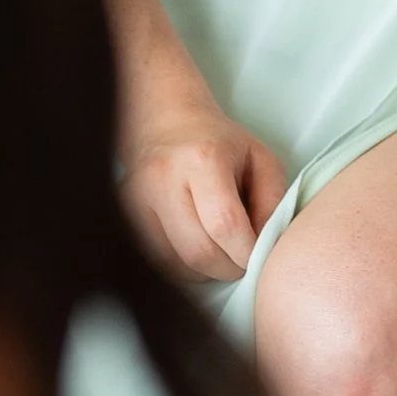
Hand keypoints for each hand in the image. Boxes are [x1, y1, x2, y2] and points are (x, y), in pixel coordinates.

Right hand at [124, 112, 288, 281]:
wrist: (167, 123)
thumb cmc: (221, 144)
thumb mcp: (261, 160)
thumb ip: (272, 202)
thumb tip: (267, 246)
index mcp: (203, 159)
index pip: (225, 224)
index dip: (245, 252)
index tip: (258, 257)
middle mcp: (163, 179)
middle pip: (197, 250)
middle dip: (226, 268)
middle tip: (241, 262)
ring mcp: (137, 198)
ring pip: (172, 263)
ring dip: (203, 272)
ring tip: (219, 255)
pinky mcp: (123, 213)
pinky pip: (154, 260)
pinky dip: (180, 268)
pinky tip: (196, 252)